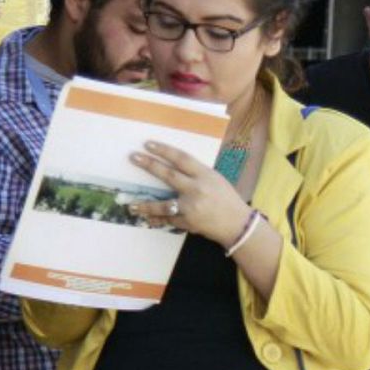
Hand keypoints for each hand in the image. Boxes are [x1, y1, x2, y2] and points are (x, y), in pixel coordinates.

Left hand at [127, 140, 252, 245]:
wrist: (238, 224)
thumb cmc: (228, 199)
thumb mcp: (216, 180)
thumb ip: (197, 174)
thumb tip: (176, 168)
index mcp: (205, 175)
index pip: (181, 158)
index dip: (164, 150)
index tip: (148, 144)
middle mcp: (197, 189)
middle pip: (168, 175)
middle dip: (149, 165)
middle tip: (134, 157)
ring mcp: (191, 207)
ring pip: (162, 204)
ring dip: (145, 204)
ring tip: (132, 204)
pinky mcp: (188, 222)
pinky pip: (168, 219)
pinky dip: (157, 219)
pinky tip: (147, 218)